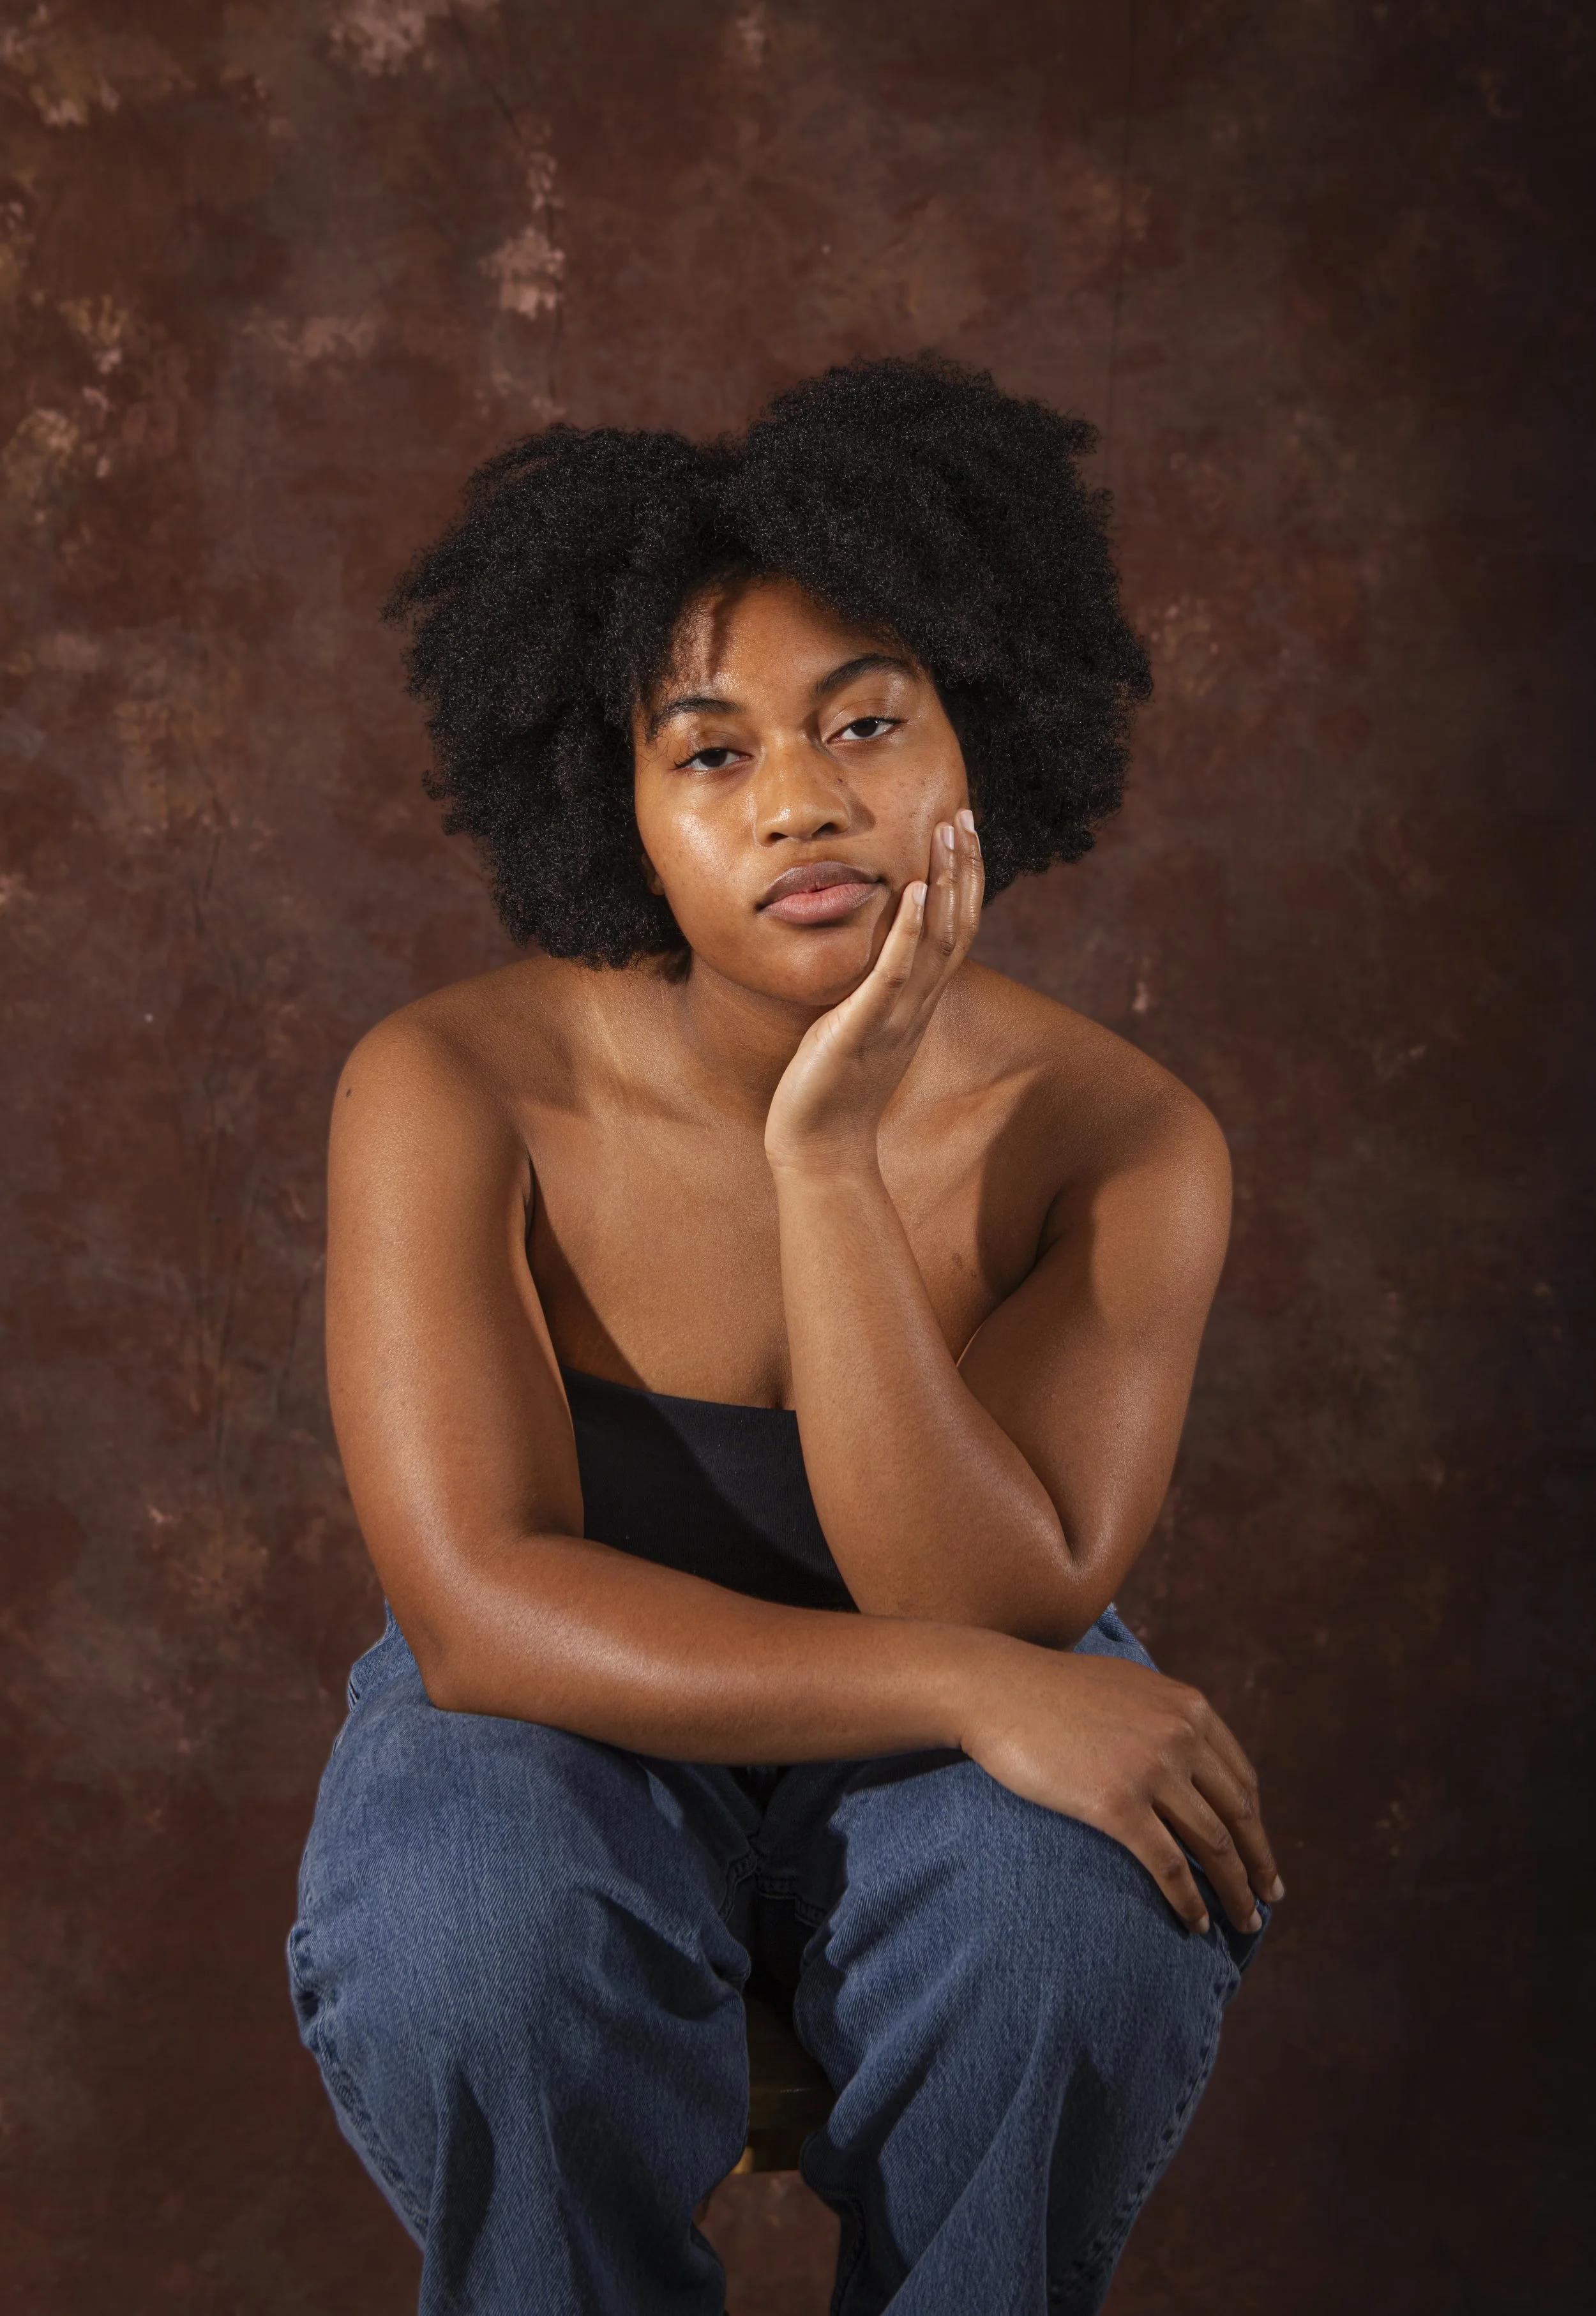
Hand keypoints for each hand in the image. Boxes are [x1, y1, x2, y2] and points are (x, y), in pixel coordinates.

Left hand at [764, 811, 983, 1170]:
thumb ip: (877, 990)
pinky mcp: (863, 1029)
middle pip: (958, 926)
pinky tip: (912, 891)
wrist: (820, 1149)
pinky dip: (908, 932)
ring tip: (947, 834)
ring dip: (945, 883)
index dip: (964, 880)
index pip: (955, 931)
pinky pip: (894, 975)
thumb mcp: (861, 1026)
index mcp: (918, 1003)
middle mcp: (918, 1006)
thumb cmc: (832, 1089)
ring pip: (938, 941)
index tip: (963, 833)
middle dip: (963, 868)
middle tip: (964, 815)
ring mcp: (896, 1017)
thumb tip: (877, 953)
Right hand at [957, 1638, 1283, 1933]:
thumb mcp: (1127, 1685)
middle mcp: (1180, 1737)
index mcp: (1188, 1708)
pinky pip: (1168, 1866)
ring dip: (1235, 1891)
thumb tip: (1187, 1749)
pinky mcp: (1115, 1804)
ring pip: (1212, 1846)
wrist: (995, 1689)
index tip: (1261, 1856)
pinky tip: (1195, 1924)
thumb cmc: (1049, 1690)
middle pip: (1238, 1816)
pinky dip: (1189, 1901)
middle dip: (1258, 1864)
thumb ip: (1164, 1715)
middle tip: (1269, 1899)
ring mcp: (1151, 1770)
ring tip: (1244, 1922)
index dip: (1257, 1825)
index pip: (1242, 1779)